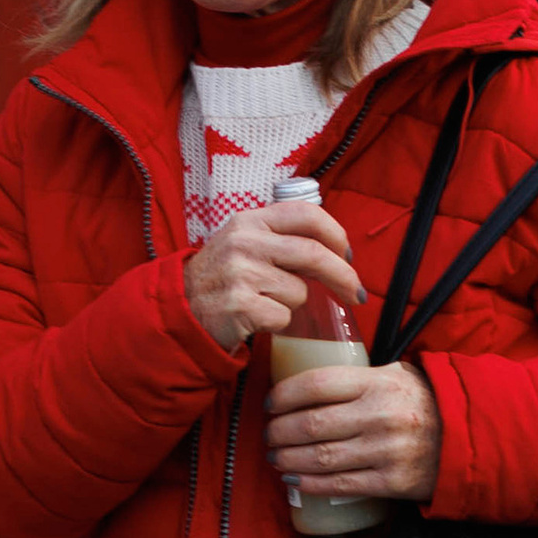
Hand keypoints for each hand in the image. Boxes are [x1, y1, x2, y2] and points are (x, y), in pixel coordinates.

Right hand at [184, 198, 361, 354]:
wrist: (183, 308)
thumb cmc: (223, 277)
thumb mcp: (244, 243)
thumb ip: (281, 239)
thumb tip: (336, 253)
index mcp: (250, 221)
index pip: (306, 214)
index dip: (336, 234)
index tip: (347, 255)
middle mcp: (245, 242)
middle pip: (314, 254)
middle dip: (343, 276)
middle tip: (355, 293)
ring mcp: (241, 273)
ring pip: (299, 291)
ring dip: (293, 303)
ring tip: (265, 301)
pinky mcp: (240, 305)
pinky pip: (283, 317)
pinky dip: (277, 322)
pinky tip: (256, 317)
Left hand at [265, 354, 442, 505]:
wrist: (469, 437)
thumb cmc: (423, 401)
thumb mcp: (395, 374)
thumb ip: (356, 376)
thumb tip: (306, 381)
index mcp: (377, 382)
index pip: (316, 384)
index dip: (284, 395)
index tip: (270, 403)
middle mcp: (380, 415)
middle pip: (312, 424)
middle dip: (280, 431)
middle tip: (268, 434)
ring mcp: (386, 451)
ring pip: (321, 457)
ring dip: (288, 458)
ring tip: (275, 456)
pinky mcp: (392, 482)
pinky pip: (340, 485)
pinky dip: (311, 483)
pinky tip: (294, 479)